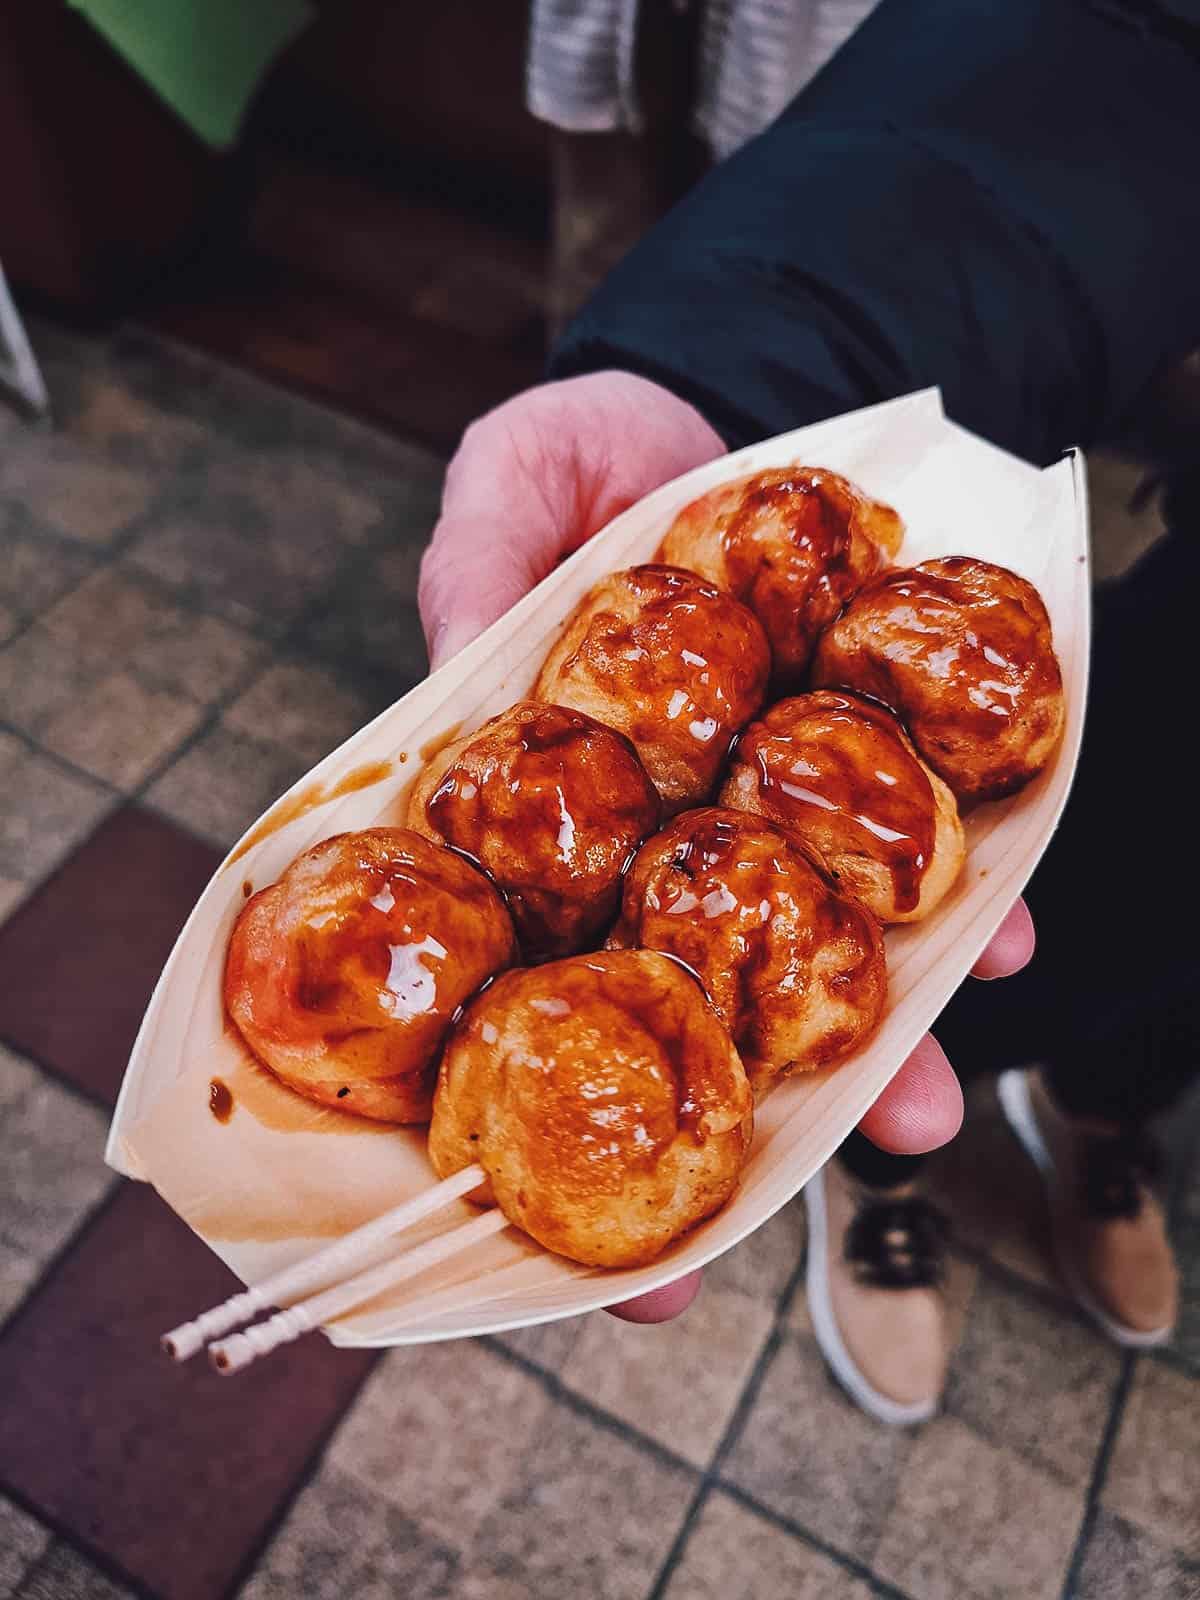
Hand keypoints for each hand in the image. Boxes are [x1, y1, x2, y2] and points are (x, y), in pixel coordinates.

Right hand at [419, 370, 1034, 1322]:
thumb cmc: (589, 452)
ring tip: (914, 1117)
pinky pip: (928, 844)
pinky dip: (976, 897)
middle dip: (711, 1129)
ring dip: (872, 1049)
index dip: (524, 1110)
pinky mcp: (870, 758)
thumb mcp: (513, 486)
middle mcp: (660, 834)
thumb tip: (457, 683)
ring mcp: (770, 810)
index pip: (522, 967)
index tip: (557, 1232)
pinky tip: (1007, 935)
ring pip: (816, 955)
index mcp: (550, 803)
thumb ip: (477, 576)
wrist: (732, 399)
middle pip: (678, 1003)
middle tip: (712, 1254)